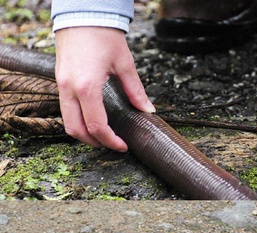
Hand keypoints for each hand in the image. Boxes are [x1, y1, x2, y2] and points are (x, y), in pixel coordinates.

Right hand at [55, 27, 154, 150]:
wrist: (82, 13)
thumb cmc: (103, 33)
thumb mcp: (124, 63)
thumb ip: (136, 91)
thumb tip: (147, 110)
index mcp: (88, 87)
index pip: (97, 126)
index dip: (111, 141)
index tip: (122, 146)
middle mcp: (70, 89)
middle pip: (77, 130)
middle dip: (95, 143)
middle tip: (112, 144)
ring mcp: (61, 86)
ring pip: (68, 123)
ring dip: (84, 134)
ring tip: (102, 136)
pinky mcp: (60, 82)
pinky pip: (65, 111)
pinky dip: (78, 121)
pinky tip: (91, 120)